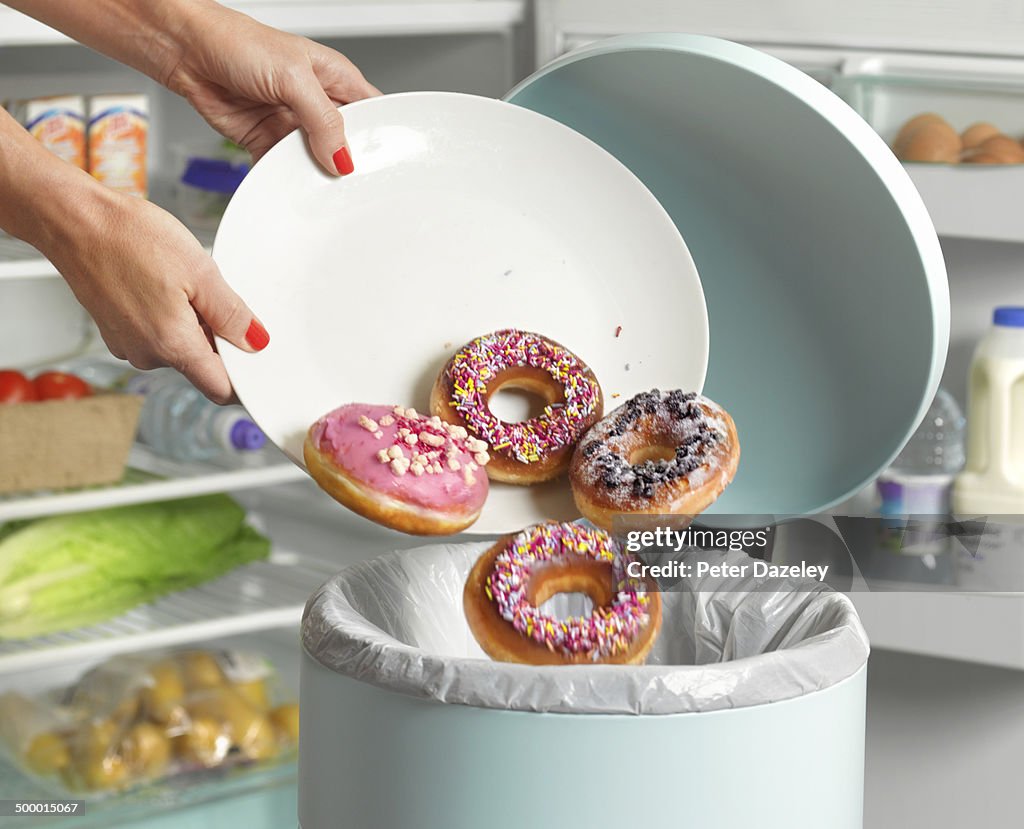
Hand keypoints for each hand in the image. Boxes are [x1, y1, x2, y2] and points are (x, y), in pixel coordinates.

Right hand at [46, 186, 262, 403]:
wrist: (74, 220)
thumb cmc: (128, 239)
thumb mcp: (200, 271)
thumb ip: (232, 314)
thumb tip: (255, 341)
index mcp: (173, 346)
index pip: (220, 389)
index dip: (244, 379)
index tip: (255, 360)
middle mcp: (148, 354)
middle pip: (202, 364)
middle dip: (217, 337)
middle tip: (211, 295)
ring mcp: (129, 344)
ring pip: (179, 346)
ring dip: (192, 322)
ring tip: (180, 282)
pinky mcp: (117, 331)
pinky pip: (157, 333)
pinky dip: (168, 315)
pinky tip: (162, 283)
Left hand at [163, 3, 380, 173]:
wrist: (185, 50)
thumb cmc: (236, 42)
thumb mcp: (293, 77)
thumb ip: (323, 119)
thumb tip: (342, 157)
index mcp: (335, 78)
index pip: (371, 113)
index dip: (379, 139)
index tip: (381, 166)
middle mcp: (316, 103)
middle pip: (345, 144)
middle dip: (347, 164)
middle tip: (351, 187)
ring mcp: (292, 124)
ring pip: (315, 161)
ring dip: (315, 176)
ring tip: (320, 191)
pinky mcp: (266, 140)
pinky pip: (282, 169)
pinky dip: (284, 180)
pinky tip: (289, 187)